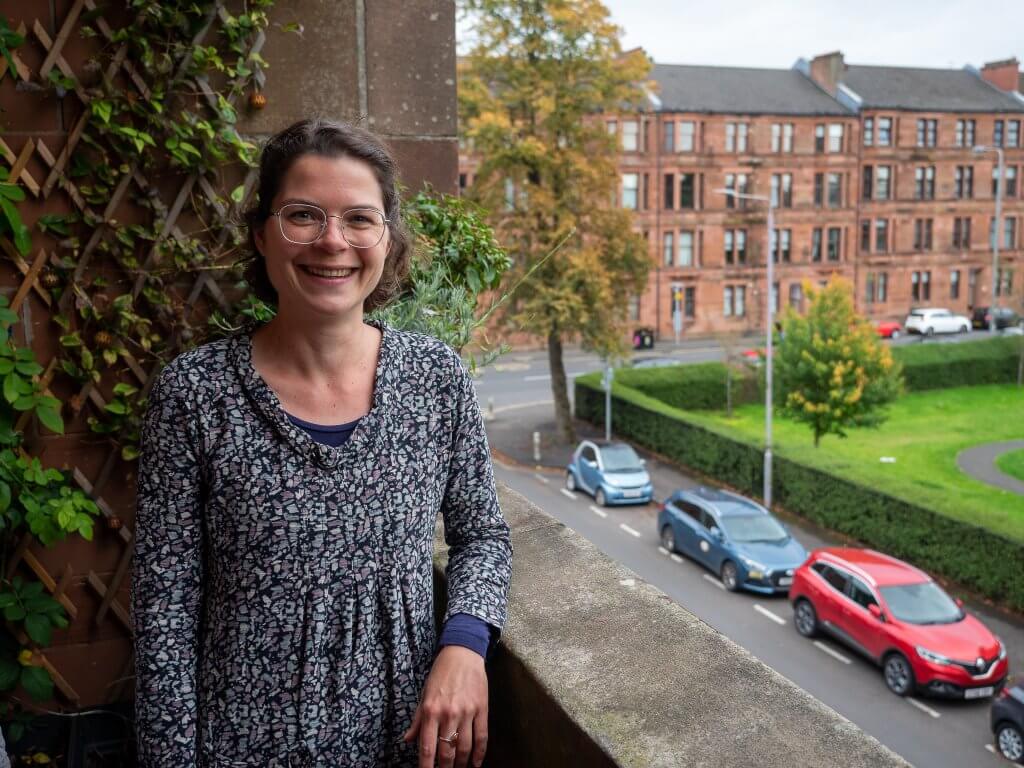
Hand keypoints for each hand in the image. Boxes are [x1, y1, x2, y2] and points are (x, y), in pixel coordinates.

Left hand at [402, 645, 487, 767]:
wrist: (463, 653)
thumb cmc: (441, 673)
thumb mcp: (424, 694)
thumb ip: (417, 720)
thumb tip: (408, 740)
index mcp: (431, 711)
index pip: (427, 748)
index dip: (426, 767)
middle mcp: (448, 714)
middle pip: (447, 752)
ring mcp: (466, 712)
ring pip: (464, 747)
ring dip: (461, 764)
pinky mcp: (482, 709)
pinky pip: (482, 736)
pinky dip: (480, 753)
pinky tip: (476, 763)